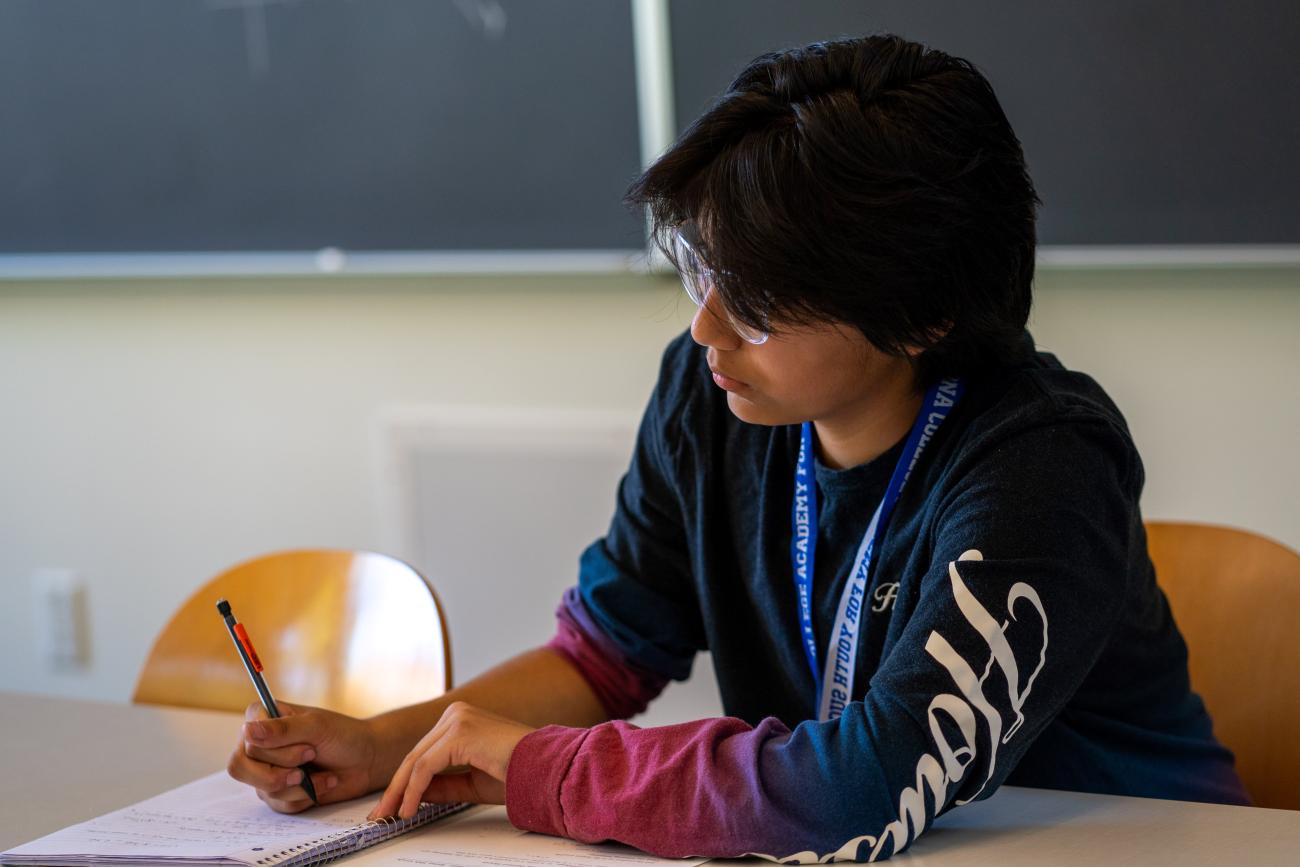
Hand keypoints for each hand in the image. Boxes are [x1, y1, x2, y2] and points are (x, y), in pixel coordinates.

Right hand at [227, 701, 378, 812]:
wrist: (366, 761)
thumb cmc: (343, 735)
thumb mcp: (316, 727)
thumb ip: (283, 729)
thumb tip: (247, 730)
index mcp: (264, 718)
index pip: (246, 740)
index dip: (272, 750)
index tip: (306, 747)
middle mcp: (260, 744)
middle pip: (241, 767)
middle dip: (280, 770)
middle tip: (310, 759)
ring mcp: (267, 769)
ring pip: (263, 789)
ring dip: (299, 786)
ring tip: (323, 773)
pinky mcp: (278, 792)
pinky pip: (278, 804)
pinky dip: (304, 797)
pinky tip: (323, 784)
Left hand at [369, 701, 534, 819]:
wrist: (545, 768)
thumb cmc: (519, 772)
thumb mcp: (472, 783)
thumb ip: (444, 785)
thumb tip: (416, 794)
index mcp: (460, 719)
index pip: (423, 753)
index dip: (404, 782)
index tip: (392, 806)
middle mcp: (456, 714)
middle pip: (415, 755)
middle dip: (395, 788)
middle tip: (381, 814)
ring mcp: (457, 719)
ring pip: (416, 761)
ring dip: (400, 792)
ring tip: (391, 815)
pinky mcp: (459, 733)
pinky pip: (426, 767)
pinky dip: (413, 790)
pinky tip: (408, 808)